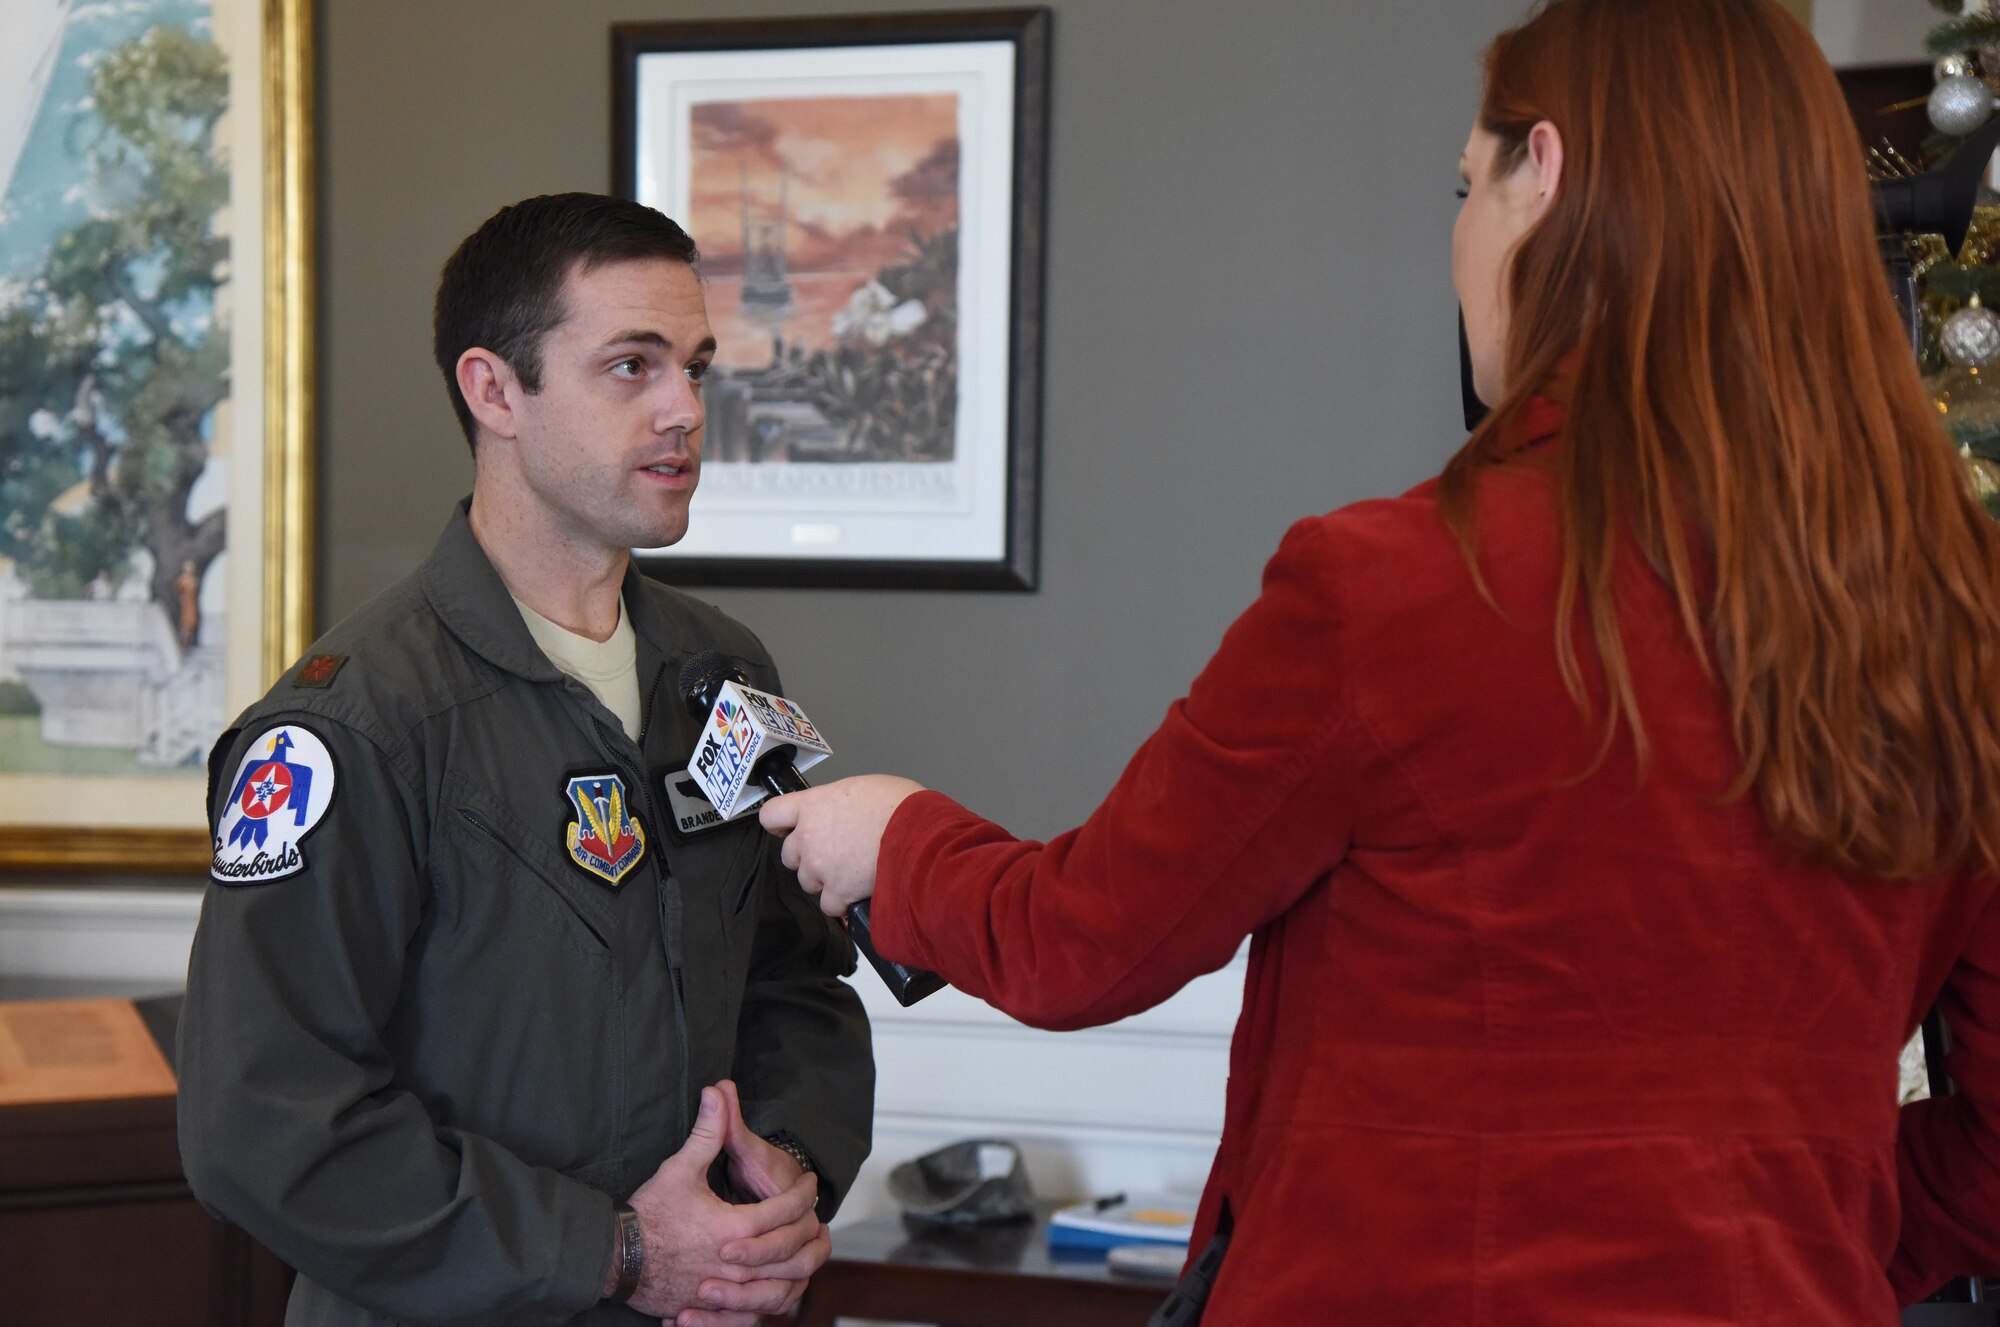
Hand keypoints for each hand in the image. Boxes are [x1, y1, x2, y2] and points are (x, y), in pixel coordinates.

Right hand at [619, 1083, 825, 1323]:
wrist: (615, 1258)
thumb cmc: (648, 1215)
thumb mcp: (680, 1168)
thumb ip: (707, 1131)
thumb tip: (717, 1092)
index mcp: (736, 1229)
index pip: (786, 1211)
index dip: (802, 1193)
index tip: (809, 1182)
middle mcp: (736, 1265)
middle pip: (793, 1251)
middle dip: (808, 1231)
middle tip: (815, 1216)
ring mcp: (726, 1292)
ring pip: (780, 1287)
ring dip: (799, 1268)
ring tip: (806, 1250)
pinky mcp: (711, 1309)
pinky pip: (754, 1312)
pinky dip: (772, 1299)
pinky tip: (778, 1286)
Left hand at [759, 775, 925, 915]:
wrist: (917, 833)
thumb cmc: (899, 805)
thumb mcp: (863, 788)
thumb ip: (839, 804)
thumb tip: (843, 813)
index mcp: (813, 805)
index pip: (772, 814)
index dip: (779, 824)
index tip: (786, 829)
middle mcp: (809, 837)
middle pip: (789, 855)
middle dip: (807, 857)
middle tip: (832, 853)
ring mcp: (820, 866)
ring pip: (807, 882)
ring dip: (824, 880)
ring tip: (849, 873)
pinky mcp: (837, 892)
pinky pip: (828, 905)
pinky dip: (841, 903)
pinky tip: (856, 894)